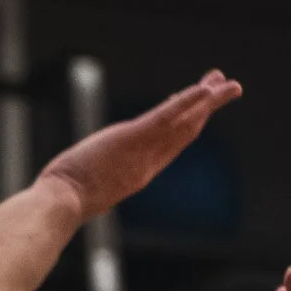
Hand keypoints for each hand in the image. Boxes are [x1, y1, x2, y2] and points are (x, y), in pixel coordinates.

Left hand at [40, 72, 239, 227]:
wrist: (60, 206)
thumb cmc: (62, 201)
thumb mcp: (87, 187)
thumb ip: (97, 179)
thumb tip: (85, 179)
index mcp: (139, 173)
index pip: (170, 144)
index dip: (189, 123)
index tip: (201, 104)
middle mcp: (148, 162)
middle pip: (185, 131)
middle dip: (207, 108)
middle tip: (229, 88)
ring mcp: (142, 150)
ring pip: (183, 122)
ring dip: (208, 100)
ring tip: (230, 85)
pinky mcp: (133, 137)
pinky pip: (166, 116)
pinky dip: (188, 101)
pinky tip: (205, 88)